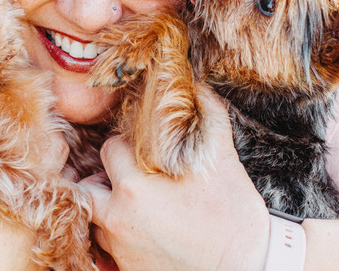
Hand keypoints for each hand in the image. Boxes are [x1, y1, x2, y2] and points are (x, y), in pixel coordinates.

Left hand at [79, 84, 269, 270]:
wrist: (248, 270)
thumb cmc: (235, 218)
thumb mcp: (224, 161)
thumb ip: (209, 117)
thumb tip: (200, 86)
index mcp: (134, 189)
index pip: (110, 149)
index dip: (127, 145)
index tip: (145, 150)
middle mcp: (118, 220)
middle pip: (90, 187)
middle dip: (107, 178)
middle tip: (134, 177)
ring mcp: (121, 250)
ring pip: (96, 221)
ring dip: (111, 209)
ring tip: (139, 205)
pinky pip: (107, 250)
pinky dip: (118, 237)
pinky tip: (143, 230)